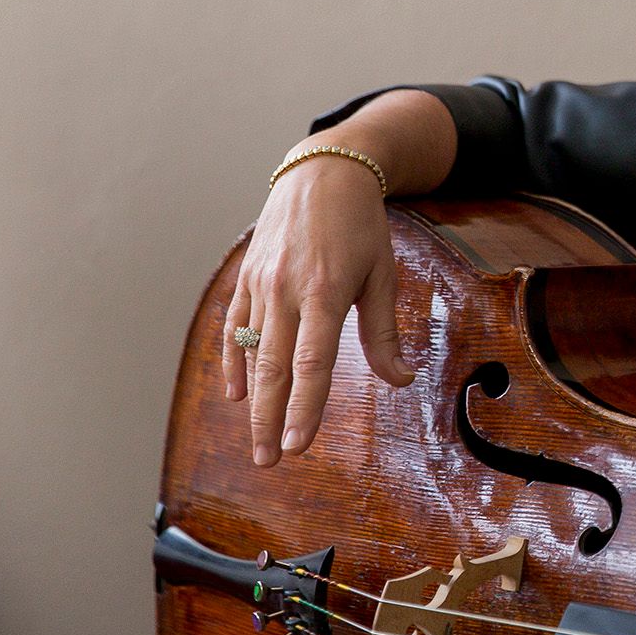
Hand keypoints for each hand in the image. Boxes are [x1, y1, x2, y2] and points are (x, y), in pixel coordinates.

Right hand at [222, 149, 416, 465]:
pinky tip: (237, 392)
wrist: (323, 173)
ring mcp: (261, 284)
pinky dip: (234, 362)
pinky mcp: (247, 277)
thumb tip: (401, 379)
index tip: (299, 445)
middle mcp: (286, 290)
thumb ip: (384, 331)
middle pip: (274, 368)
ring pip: (252, 352)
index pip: (312, 363)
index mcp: (326, 292)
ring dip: (254, 400)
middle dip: (271, 419)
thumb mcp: (383, 274)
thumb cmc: (361, 226)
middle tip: (269, 461)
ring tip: (259, 439)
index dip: (304, 407)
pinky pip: (235, 327)